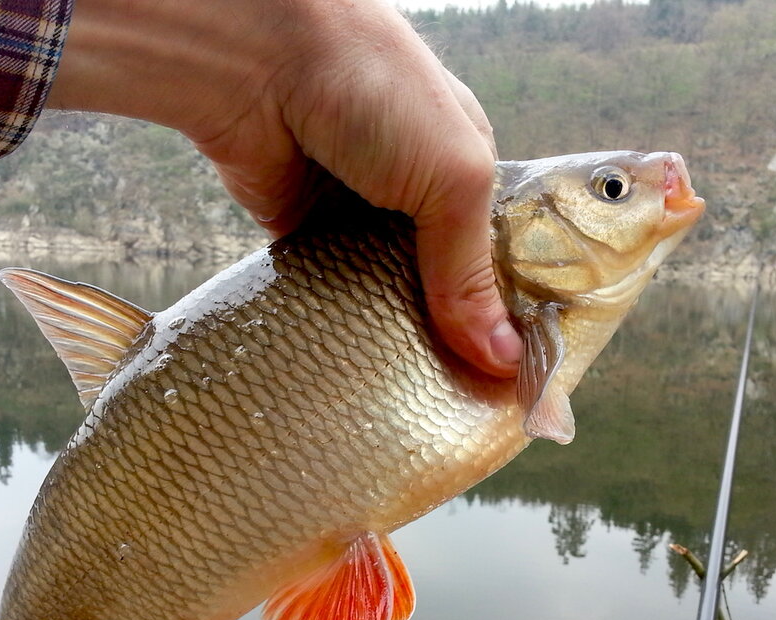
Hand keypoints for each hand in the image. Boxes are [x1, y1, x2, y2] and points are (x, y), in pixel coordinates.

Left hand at [47, 0, 520, 375]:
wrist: (258, 63)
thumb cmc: (372, 86)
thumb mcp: (450, 175)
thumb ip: (470, 270)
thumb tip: (503, 357)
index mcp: (464, 168)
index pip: (499, 255)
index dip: (509, 312)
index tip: (517, 376)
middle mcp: (414, 196)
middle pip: (442, 285)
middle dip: (452, 335)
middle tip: (464, 401)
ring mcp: (358, 220)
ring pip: (387, 298)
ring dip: (394, 335)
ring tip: (413, 398)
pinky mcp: (305, 238)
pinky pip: (332, 296)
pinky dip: (340, 324)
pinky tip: (357, 366)